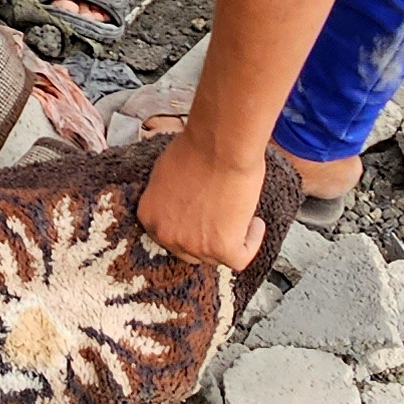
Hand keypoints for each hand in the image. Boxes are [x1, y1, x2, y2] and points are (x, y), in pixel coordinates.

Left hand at [136, 118, 268, 270]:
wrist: (220, 144)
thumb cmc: (197, 147)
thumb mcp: (166, 172)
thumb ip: (168, 197)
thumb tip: (181, 203)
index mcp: (149, 216)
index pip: (168, 236)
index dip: (189, 228)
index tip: (203, 218)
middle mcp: (165, 235)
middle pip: (189, 252)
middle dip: (206, 237)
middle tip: (222, 220)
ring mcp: (193, 245)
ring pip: (215, 257)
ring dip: (230, 238)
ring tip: (242, 215)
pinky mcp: (221, 248)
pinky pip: (239, 260)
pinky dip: (250, 244)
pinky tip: (255, 224)